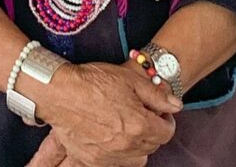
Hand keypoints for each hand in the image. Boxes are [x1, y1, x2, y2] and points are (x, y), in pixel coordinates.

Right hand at [28, 60, 179, 166]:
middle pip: (152, 146)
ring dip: (138, 146)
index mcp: (140, 125)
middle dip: (152, 131)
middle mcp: (127, 146)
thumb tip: (176, 105)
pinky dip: (119, 155)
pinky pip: (115, 164)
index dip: (165, 119)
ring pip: (136, 159)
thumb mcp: (128, 78)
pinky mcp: (93, 160)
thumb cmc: (92, 81)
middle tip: (141, 115)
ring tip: (128, 128)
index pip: (166, 132)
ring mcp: (109, 156)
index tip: (159, 111)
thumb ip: (156, 94)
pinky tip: (113, 140)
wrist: (59, 91)